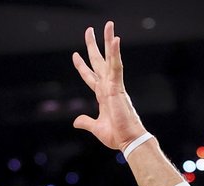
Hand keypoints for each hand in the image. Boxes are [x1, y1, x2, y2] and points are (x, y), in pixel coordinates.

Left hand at [71, 21, 148, 150]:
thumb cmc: (117, 135)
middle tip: (90, 30)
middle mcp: (108, 87)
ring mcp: (114, 86)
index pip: (90, 76)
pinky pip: (117, 67)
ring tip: (108, 25)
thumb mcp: (96, 128)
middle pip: (99, 61)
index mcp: (103, 95)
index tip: (75, 55)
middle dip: (93, 45)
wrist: (128, 141)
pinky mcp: (118, 88)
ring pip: (110, 58)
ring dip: (108, 41)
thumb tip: (75, 121)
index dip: (82, 66)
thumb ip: (86, 122)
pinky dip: (116, 53)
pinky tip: (115, 39)